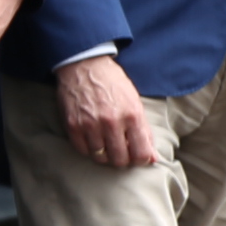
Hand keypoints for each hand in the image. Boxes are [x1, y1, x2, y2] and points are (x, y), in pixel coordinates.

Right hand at [55, 54, 161, 168]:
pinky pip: (82, 150)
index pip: (140, 154)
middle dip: (122, 160)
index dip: (140, 160)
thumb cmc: (113, 83)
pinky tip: (93, 142)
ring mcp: (90, 124)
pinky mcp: (73, 125)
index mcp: (132, 115)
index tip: (137, 156)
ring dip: (105, 155)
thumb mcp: (135, 102)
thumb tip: (152, 158)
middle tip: (121, 152)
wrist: (84, 66)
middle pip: (119, 159)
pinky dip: (89, 150)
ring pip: (100, 158)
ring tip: (106, 146)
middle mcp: (111, 122)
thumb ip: (144, 131)